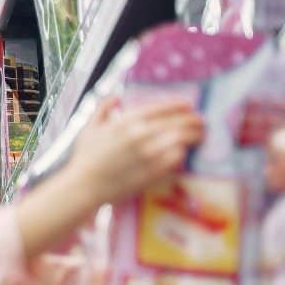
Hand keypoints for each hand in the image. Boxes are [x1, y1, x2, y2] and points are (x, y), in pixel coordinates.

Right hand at [67, 98, 205, 207]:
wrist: (83, 187)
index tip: (189, 106)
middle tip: (201, 123)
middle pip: (179, 122)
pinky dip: (183, 154)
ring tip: (200, 137)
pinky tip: (184, 154)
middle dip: (194, 121)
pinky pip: (176, 159)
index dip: (180, 105)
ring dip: (194, 137)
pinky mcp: (153, 171)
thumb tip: (115, 97)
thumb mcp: (89, 128)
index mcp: (127, 121)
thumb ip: (103, 109)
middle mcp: (141, 134)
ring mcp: (148, 154)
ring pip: (182, 139)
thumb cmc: (84, 159)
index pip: (163, 107)